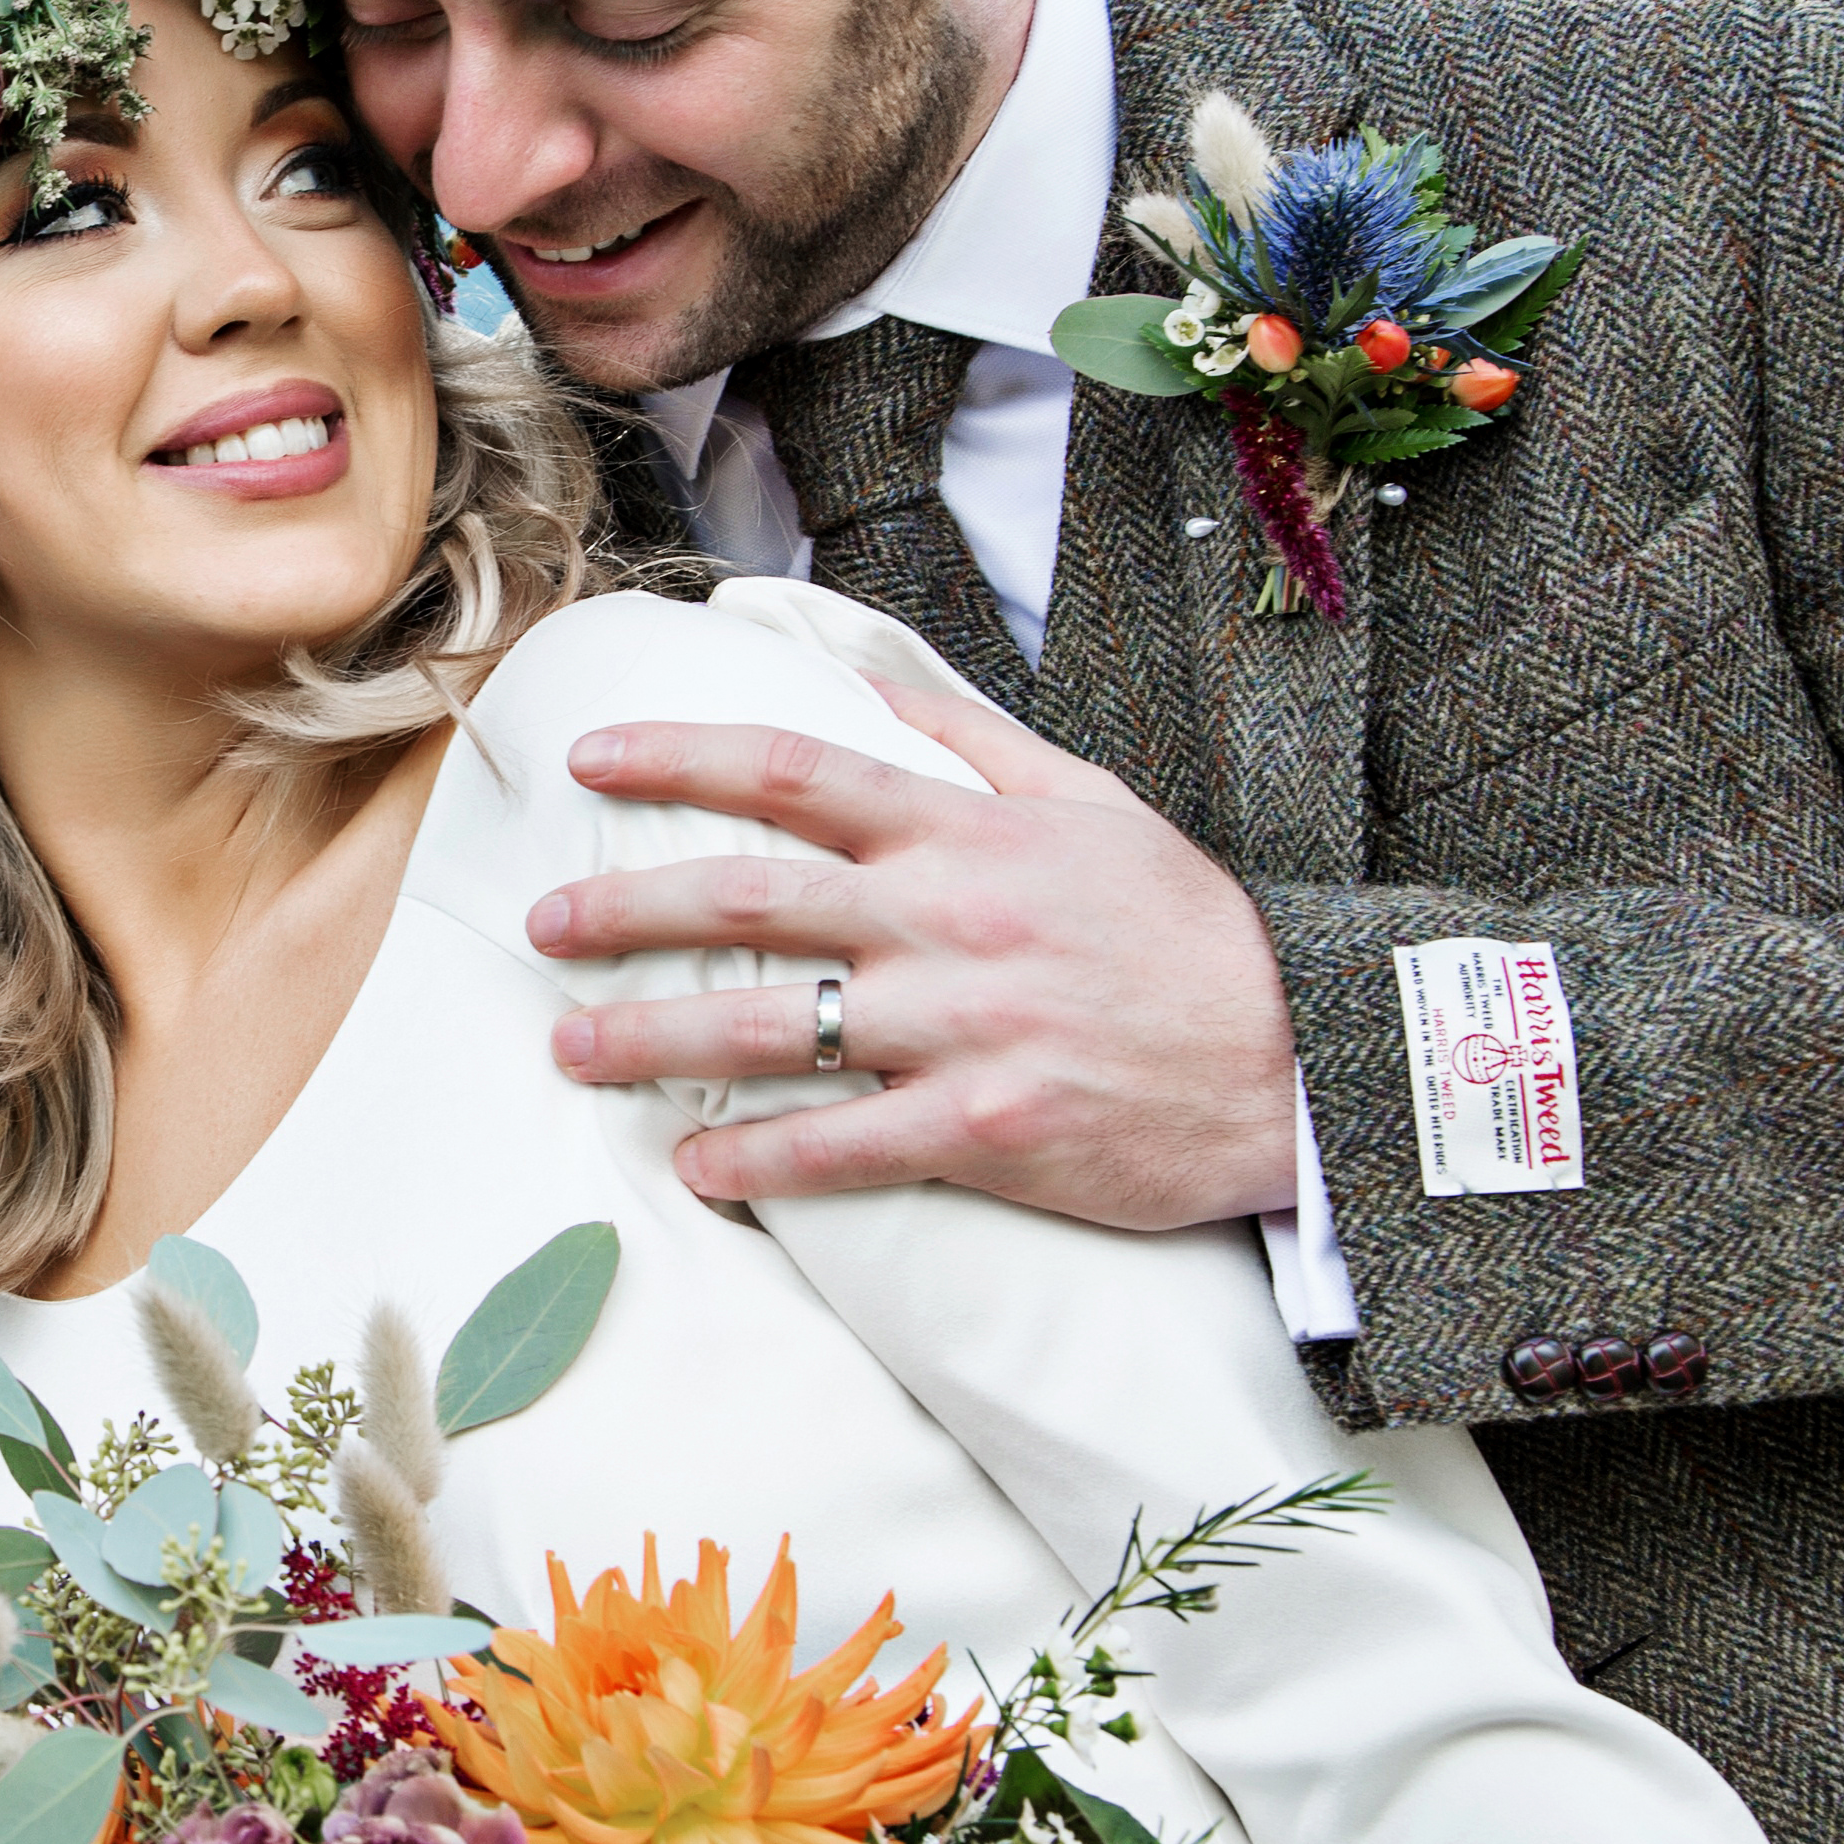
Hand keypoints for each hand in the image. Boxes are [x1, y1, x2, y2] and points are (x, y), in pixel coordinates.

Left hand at [526, 678, 1301, 1228]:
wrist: (1304, 1063)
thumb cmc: (1187, 934)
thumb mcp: (1093, 803)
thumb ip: (969, 739)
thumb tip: (858, 676)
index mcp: (967, 834)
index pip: (793, 770)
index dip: (679, 755)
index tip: (590, 759)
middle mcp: (949, 923)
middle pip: (746, 901)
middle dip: (623, 910)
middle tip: (539, 925)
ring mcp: (963, 1030)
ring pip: (768, 1030)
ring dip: (651, 1040)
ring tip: (571, 1047)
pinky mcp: (985, 1130)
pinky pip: (838, 1148)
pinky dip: (754, 1160)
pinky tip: (692, 1166)